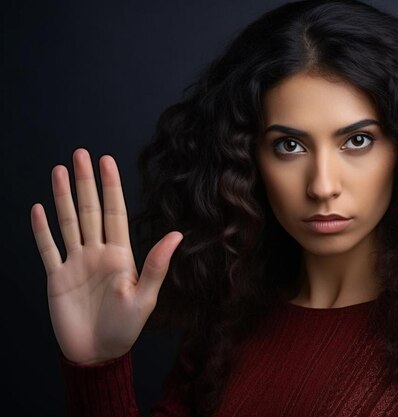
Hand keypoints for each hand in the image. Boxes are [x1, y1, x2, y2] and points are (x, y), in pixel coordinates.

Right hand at [31, 148, 182, 364]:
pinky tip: (38, 209)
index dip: (111, 187)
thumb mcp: (144, 297)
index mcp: (120, 255)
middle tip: (81, 154)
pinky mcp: (56, 277)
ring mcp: (75, 263)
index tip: (107, 161)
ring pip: (68, 223)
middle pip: (89, 210)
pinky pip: (47, 248)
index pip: (115, 212)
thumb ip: (156, 265)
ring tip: (59, 171)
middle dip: (85, 183)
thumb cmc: (125, 328)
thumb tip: (177, 235)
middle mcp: (97, 253)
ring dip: (62, 197)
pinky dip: (42, 230)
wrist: (97, 353)